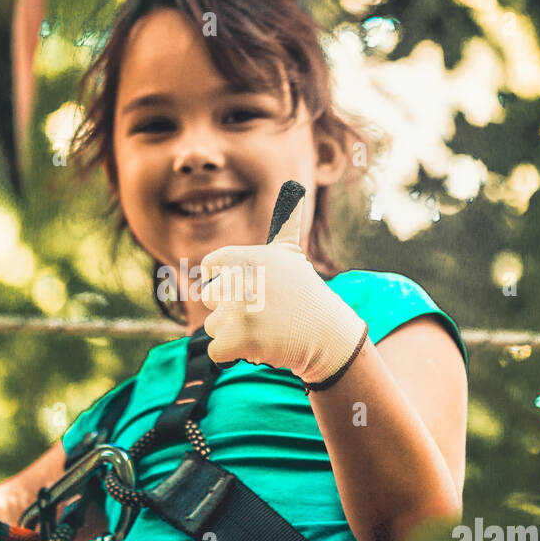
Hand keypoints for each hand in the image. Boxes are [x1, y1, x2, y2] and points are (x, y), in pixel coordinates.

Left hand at [199, 181, 367, 388]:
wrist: (328, 337)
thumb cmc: (305, 296)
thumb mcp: (293, 256)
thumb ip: (286, 223)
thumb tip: (296, 185)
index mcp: (251, 257)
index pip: (212, 264)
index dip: (224, 278)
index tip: (245, 288)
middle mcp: (243, 279)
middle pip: (211, 297)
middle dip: (232, 310)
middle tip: (263, 312)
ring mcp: (241, 309)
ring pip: (213, 326)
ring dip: (234, 334)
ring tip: (264, 330)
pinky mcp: (241, 338)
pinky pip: (217, 351)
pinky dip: (233, 355)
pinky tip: (259, 347)